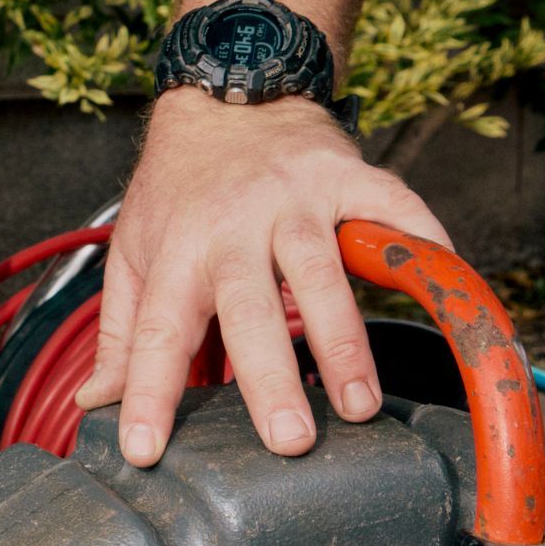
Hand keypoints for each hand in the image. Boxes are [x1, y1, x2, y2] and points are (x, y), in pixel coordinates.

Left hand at [74, 90, 451, 468]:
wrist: (226, 93)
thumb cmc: (179, 189)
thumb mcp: (135, 251)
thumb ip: (122, 332)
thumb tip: (92, 402)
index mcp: (177, 251)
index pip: (156, 332)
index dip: (148, 393)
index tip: (145, 452)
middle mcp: (234, 225)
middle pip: (248, 308)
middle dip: (269, 378)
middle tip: (289, 443)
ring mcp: (295, 198)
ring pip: (320, 272)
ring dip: (343, 341)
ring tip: (360, 405)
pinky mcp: (348, 175)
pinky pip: (393, 208)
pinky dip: (424, 239)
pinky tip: (452, 280)